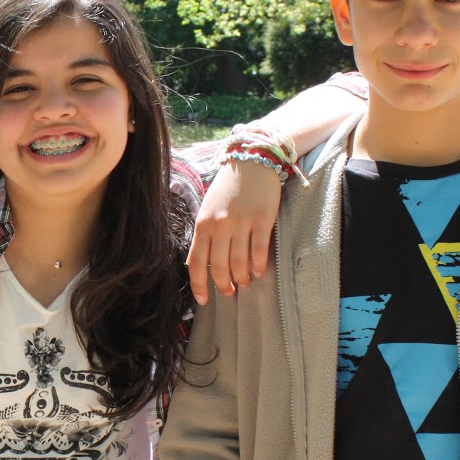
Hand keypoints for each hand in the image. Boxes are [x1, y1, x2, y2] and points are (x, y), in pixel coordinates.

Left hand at [187, 160, 282, 303]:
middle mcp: (220, 225)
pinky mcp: (263, 219)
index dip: (199, 285)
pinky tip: (259, 271)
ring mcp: (241, 222)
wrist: (252, 159)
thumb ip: (206, 233)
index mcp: (203, 223)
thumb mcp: (209, 208)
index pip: (196, 262)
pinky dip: (259, 266)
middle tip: (229, 292)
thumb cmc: (229, 187)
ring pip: (239, 263)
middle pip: (218, 268)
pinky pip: (259, 251)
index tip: (203, 300)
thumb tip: (204, 262)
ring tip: (245, 282)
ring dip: (242, 278)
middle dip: (223, 286)